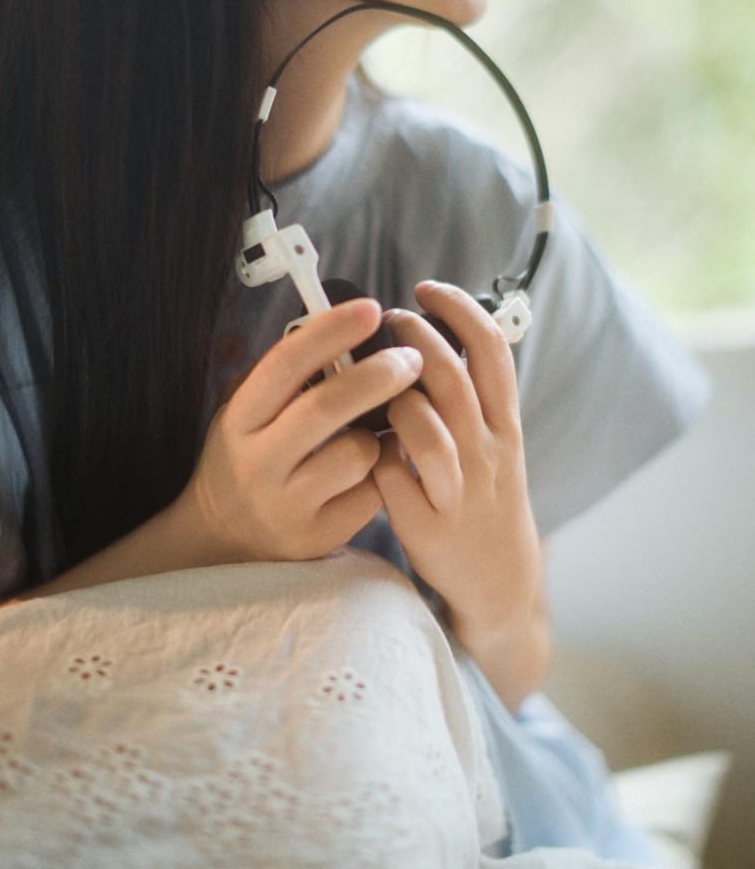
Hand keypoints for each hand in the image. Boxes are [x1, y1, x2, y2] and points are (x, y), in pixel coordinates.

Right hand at [186, 298, 423, 562]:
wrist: (226, 540)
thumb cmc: (249, 457)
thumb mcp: (247, 414)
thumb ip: (284, 378)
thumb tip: (338, 327)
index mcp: (241, 419)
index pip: (286, 365)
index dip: (331, 332)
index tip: (371, 310)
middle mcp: (258, 462)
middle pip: (327, 407)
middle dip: (379, 374)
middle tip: (413, 358)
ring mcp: (288, 504)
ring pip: (357, 454)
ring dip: (382, 434)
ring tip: (382, 430)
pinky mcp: (318, 537)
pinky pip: (372, 493)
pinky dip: (384, 472)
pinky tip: (378, 467)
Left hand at [372, 281, 542, 642]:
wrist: (499, 580)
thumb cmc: (484, 497)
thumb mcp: (496, 443)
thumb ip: (471, 397)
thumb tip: (428, 337)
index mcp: (506, 425)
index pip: (491, 351)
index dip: (459, 311)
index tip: (426, 288)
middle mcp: (488, 451)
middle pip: (451, 378)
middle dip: (413, 338)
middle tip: (387, 320)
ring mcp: (459, 489)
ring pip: (425, 425)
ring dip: (393, 395)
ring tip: (374, 383)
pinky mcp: (428, 522)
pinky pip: (392, 473)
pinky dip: (374, 451)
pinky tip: (363, 444)